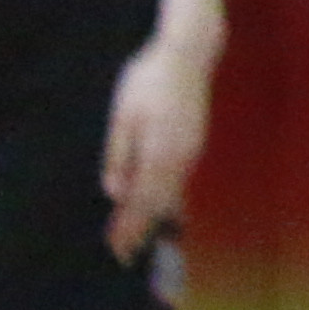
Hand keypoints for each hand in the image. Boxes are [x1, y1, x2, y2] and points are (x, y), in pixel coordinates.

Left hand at [99, 33, 213, 260]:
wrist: (188, 55)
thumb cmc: (148, 80)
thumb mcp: (123, 115)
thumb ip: (119, 155)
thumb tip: (114, 193)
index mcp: (159, 153)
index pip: (142, 201)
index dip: (129, 227)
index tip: (116, 249)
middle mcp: (180, 159)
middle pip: (159, 204)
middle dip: (140, 229)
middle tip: (123, 254)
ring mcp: (191, 152)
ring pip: (172, 195)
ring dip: (153, 216)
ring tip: (136, 234)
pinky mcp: (194, 145)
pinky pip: (179, 181)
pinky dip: (166, 199)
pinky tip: (157, 204)